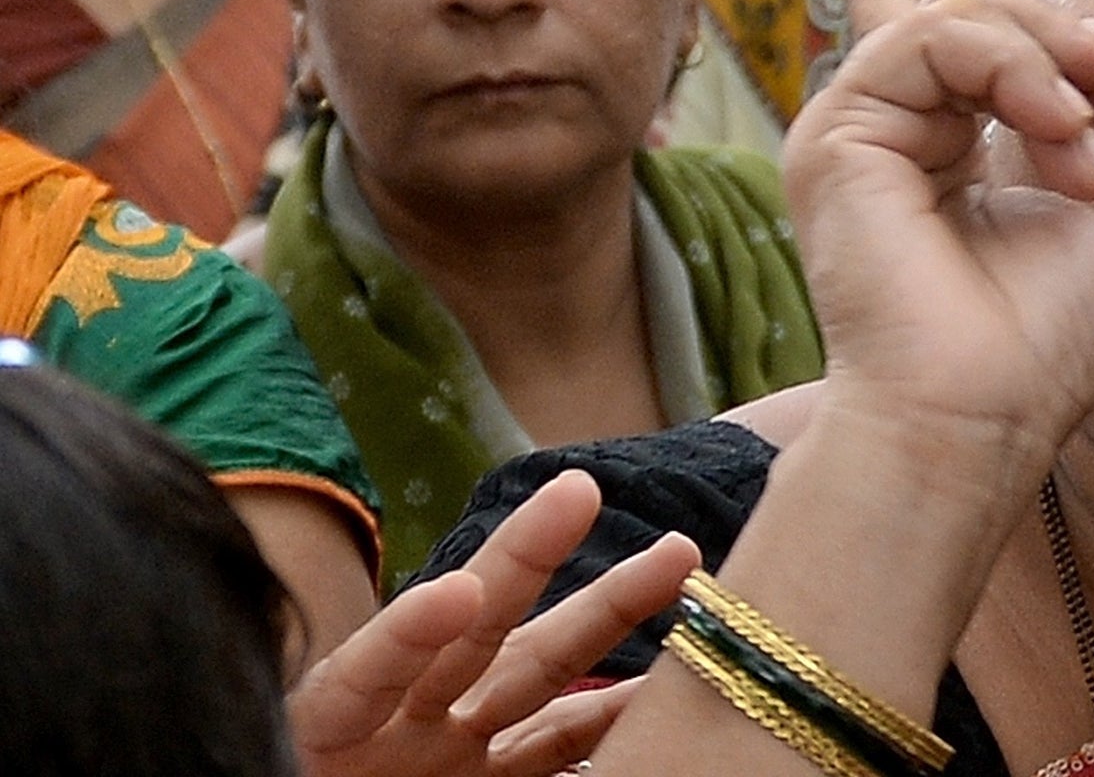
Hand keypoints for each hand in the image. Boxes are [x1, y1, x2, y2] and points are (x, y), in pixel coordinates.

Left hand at [290, 472, 697, 776]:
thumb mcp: (275, 768)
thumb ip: (318, 741)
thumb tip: (413, 652)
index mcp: (326, 728)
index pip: (364, 672)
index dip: (408, 632)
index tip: (456, 592)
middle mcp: (398, 726)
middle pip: (470, 633)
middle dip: (528, 558)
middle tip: (579, 488)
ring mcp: (450, 751)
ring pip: (535, 670)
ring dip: (604, 615)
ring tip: (675, 557)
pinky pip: (556, 745)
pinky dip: (609, 715)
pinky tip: (662, 682)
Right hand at [784, 0, 1093, 467]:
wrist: (976, 419)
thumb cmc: (1040, 342)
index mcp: (937, 149)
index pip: (912, 40)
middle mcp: (890, 130)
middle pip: (967, 4)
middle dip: (1055, 32)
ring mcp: (859, 127)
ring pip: (959, 10)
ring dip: (1048, 65)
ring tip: (1085, 150)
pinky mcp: (840, 133)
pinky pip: (933, 37)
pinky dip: (1015, 70)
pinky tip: (1057, 132)